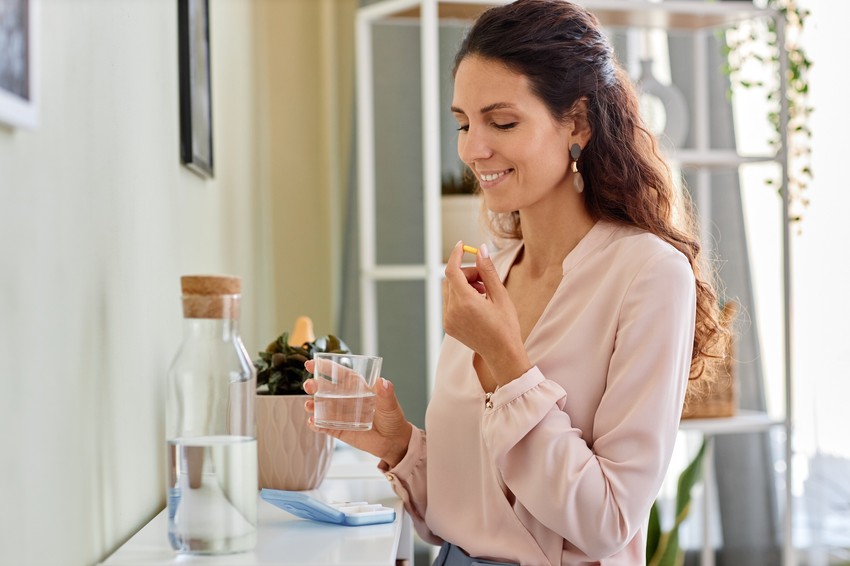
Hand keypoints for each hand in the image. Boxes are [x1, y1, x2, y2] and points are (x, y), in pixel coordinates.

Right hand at [303, 359, 412, 467]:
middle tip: (308, 385)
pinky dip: (317, 424)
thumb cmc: (393, 419)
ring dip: (313, 405)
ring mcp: (341, 415)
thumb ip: (386, 394)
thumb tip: (383, 382)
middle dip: (315, 386)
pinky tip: (312, 422)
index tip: (311, 363)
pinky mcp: (339, 430)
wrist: (393, 442)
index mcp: (357, 388)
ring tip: (308, 406)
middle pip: (327, 390)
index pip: (339, 374)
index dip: (325, 368)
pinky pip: (325, 426)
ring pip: (322, 407)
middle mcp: (346, 399)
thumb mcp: (390, 405)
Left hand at [442, 241, 530, 384]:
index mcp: (466, 302)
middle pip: (451, 279)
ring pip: (448, 290)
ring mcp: (448, 319)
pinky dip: (459, 297)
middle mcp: (452, 311)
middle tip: (484, 279)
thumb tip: (480, 249)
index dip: (455, 255)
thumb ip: (488, 271)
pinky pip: (449, 303)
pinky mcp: (447, 326)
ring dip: (462, 285)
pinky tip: (477, 304)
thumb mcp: (500, 295)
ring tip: (483, 292)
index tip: (461, 245)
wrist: (502, 354)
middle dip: (466, 273)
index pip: (452, 270)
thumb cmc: (506, 325)